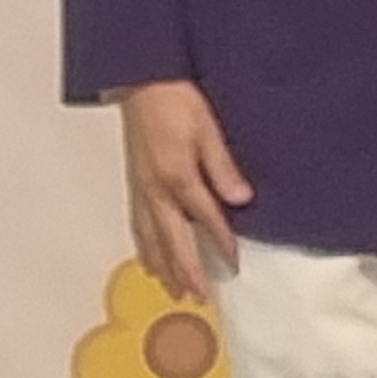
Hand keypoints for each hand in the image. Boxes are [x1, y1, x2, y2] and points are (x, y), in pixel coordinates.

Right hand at [114, 79, 249, 299]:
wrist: (141, 78)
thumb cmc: (175, 99)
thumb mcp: (208, 129)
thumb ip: (223, 168)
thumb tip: (241, 200)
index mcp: (177, 176)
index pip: (204, 218)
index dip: (220, 244)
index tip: (234, 265)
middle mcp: (155, 189)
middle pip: (172, 240)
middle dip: (187, 272)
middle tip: (199, 299)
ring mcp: (142, 188)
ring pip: (152, 238)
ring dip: (165, 267)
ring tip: (176, 290)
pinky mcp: (135, 183)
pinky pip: (139, 226)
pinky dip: (146, 249)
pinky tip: (151, 259)